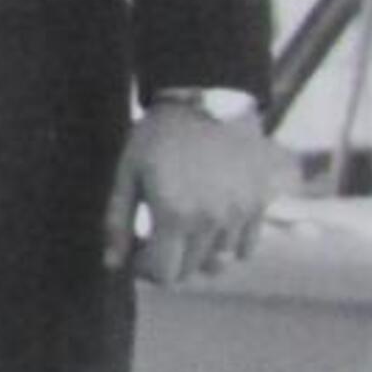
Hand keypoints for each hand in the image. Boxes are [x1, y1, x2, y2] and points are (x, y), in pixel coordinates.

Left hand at [104, 103, 279, 286]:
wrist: (209, 96)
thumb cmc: (160, 133)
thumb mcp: (128, 171)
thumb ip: (117, 220)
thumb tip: (112, 264)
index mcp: (175, 215)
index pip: (164, 274)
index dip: (146, 270)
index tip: (139, 251)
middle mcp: (211, 221)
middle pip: (189, 272)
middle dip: (169, 262)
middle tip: (158, 237)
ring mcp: (239, 215)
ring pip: (218, 263)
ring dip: (197, 254)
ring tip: (185, 227)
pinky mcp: (259, 205)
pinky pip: (245, 248)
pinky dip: (228, 245)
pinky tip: (212, 222)